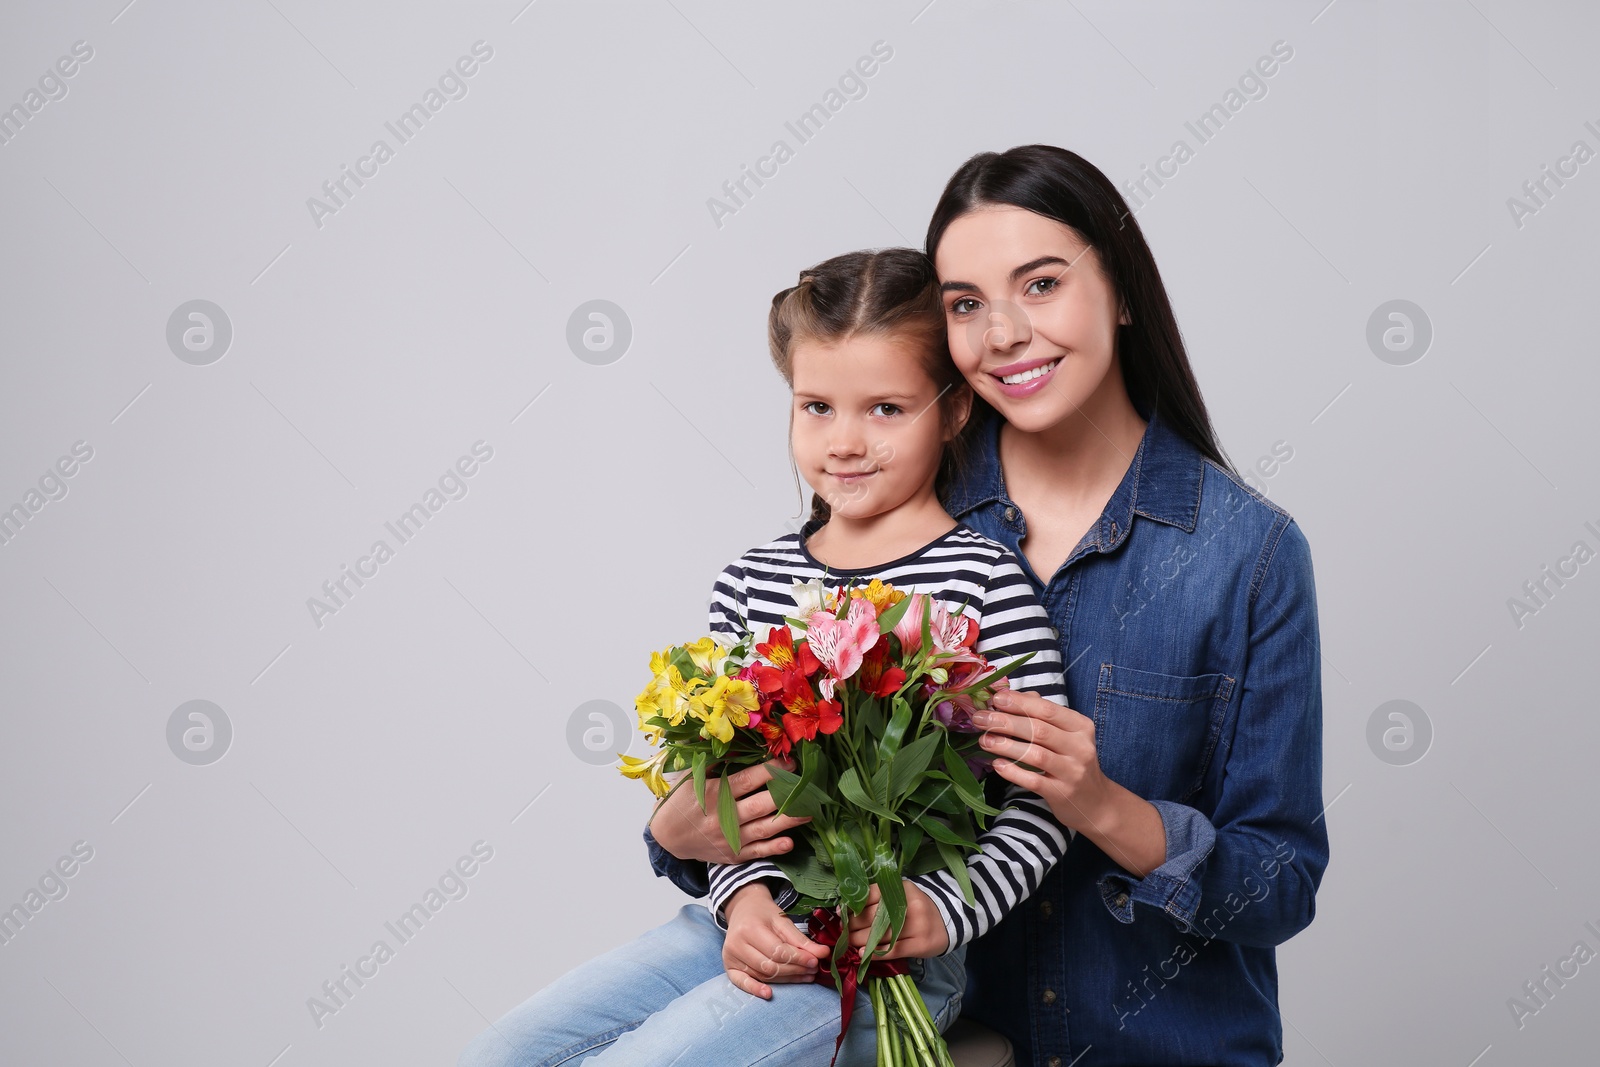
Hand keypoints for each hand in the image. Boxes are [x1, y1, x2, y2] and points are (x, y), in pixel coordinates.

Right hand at [648, 758, 812, 863]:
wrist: (666, 836)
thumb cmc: (681, 800)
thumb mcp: (692, 776)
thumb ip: (717, 760)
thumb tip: (741, 742)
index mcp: (713, 794)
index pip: (748, 780)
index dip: (771, 770)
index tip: (790, 761)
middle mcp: (723, 817)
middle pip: (761, 805)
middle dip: (786, 793)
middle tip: (807, 784)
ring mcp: (729, 839)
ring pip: (764, 829)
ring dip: (789, 821)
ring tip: (810, 811)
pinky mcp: (732, 855)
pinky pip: (757, 852)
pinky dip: (774, 848)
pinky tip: (790, 841)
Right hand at [723, 882, 829, 998]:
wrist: (742, 908)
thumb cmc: (763, 914)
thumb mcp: (782, 920)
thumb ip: (800, 939)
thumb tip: (822, 954)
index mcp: (750, 928)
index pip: (778, 951)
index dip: (798, 958)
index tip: (815, 961)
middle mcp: (737, 944)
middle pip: (770, 966)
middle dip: (795, 970)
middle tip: (813, 970)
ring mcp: (730, 957)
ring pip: (762, 975)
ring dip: (786, 979)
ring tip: (805, 976)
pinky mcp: (729, 967)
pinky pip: (742, 983)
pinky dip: (755, 989)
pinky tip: (769, 994)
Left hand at [846, 881, 948, 958]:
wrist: (947, 922)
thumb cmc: (916, 909)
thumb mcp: (901, 896)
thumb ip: (878, 900)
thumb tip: (846, 910)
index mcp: (902, 889)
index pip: (871, 895)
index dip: (853, 906)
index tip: (842, 914)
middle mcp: (910, 905)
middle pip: (873, 917)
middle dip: (853, 926)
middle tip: (844, 931)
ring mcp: (917, 925)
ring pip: (880, 935)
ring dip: (860, 941)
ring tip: (851, 943)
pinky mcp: (920, 944)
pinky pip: (892, 950)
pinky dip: (874, 953)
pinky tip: (863, 954)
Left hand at [971, 689, 1113, 832]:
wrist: (1096, 802)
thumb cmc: (1073, 762)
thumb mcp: (1066, 735)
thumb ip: (1041, 714)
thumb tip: (1009, 696)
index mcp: (1080, 727)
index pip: (1048, 710)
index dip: (1019, 703)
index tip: (995, 699)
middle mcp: (1079, 747)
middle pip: (1039, 730)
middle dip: (1006, 722)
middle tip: (980, 719)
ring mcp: (1072, 772)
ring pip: (1035, 755)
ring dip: (1006, 746)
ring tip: (984, 740)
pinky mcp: (1062, 793)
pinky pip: (1034, 781)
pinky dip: (1013, 772)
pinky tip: (997, 764)